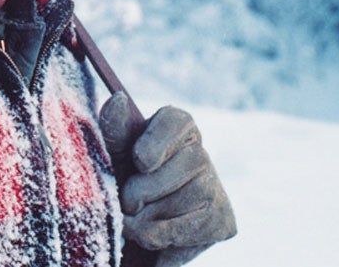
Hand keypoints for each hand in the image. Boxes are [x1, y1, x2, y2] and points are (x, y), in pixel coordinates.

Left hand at [99, 92, 236, 266]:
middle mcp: (200, 152)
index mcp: (177, 125)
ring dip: (143, 218)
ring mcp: (215, 187)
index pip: (174, 122)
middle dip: (137, 192)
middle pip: (168, 170)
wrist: (140, 222)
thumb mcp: (115, 152)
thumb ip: (116, 129)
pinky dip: (157, 238)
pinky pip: (181, 233)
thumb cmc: (126, 176)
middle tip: (127, 200)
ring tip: (141, 215)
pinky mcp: (223, 221)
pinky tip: (156, 230)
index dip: (154, 144)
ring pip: (172, 205)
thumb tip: (118, 100)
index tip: (139, 161)